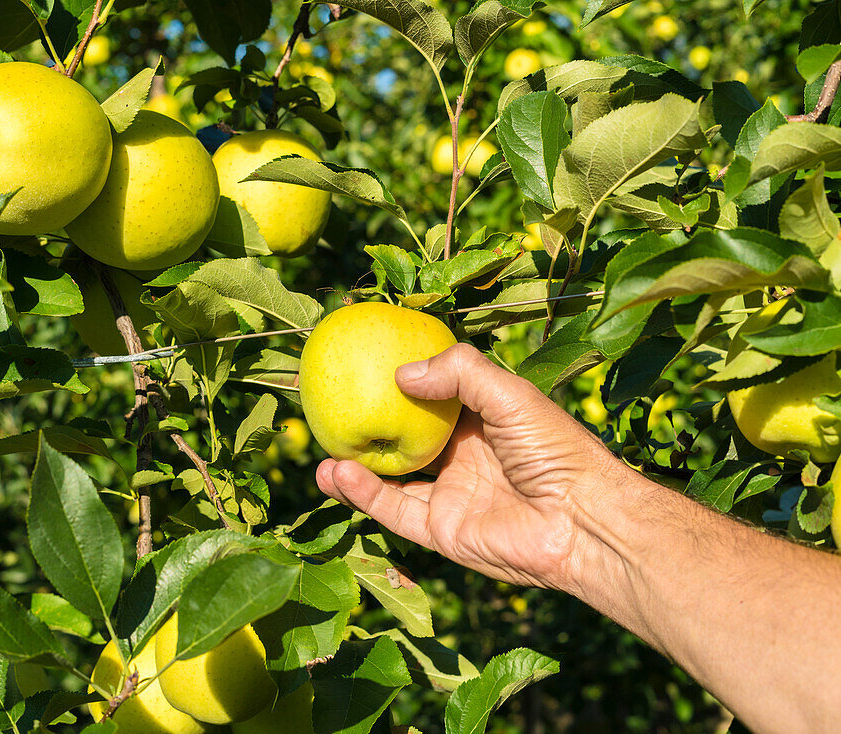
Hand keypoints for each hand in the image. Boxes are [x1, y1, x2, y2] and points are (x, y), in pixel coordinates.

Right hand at [316, 344, 627, 591]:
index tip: (362, 367)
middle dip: (366, 428)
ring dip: (354, 467)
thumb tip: (401, 374)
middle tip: (328, 412)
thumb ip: (460, 373)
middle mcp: (460, 457)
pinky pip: (393, 511)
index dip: (399, 385)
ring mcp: (448, 495)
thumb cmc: (556, 450)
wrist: (583, 521)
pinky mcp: (441, 531)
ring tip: (319, 452)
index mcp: (479, 421)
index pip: (431, 399)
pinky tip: (336, 474)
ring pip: (389, 480)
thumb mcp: (511, 395)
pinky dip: (363, 494)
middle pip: (402, 441)